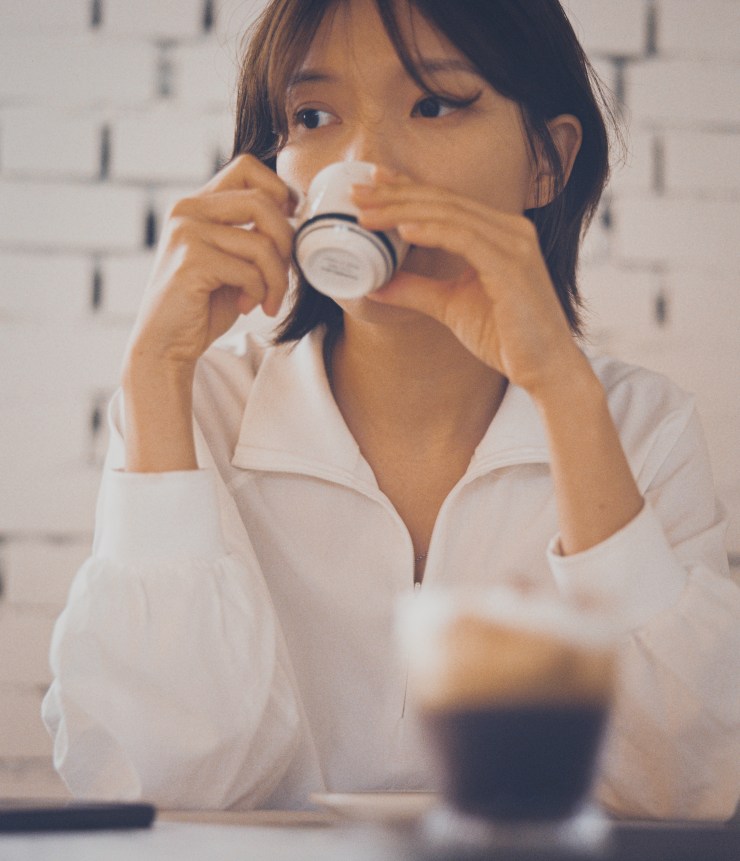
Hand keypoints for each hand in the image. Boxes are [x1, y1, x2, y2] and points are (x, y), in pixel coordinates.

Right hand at [125, 154, 294, 373]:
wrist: (166, 343)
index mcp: (198, 204)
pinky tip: (246, 305)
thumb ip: (252, 233)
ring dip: (276, 278)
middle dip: (286, 242)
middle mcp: (188, 209)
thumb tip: (296, 214)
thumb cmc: (203, 304)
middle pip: (263, 201)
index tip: (291, 222)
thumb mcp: (232, 259)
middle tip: (283, 275)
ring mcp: (187, 232)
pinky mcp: (192, 260)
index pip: (247, 168)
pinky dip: (258, 292)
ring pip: (262, 243)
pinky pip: (249, 271)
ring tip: (267, 299)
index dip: (280, 191)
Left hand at [352, 169, 585, 398]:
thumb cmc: (506, 337)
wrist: (543, 368)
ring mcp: (514, 244)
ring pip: (450, 214)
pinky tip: (403, 229)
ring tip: (367, 212)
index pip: (444, 202)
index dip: (405, 188)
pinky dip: (433, 231)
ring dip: (404, 209)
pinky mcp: (513, 265)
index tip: (368, 183)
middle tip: (356, 192)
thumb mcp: (449, 306)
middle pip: (443, 201)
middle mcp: (509, 229)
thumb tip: (375, 285)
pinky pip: (466, 238)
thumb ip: (416, 290)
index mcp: (497, 233)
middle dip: (395, 194)